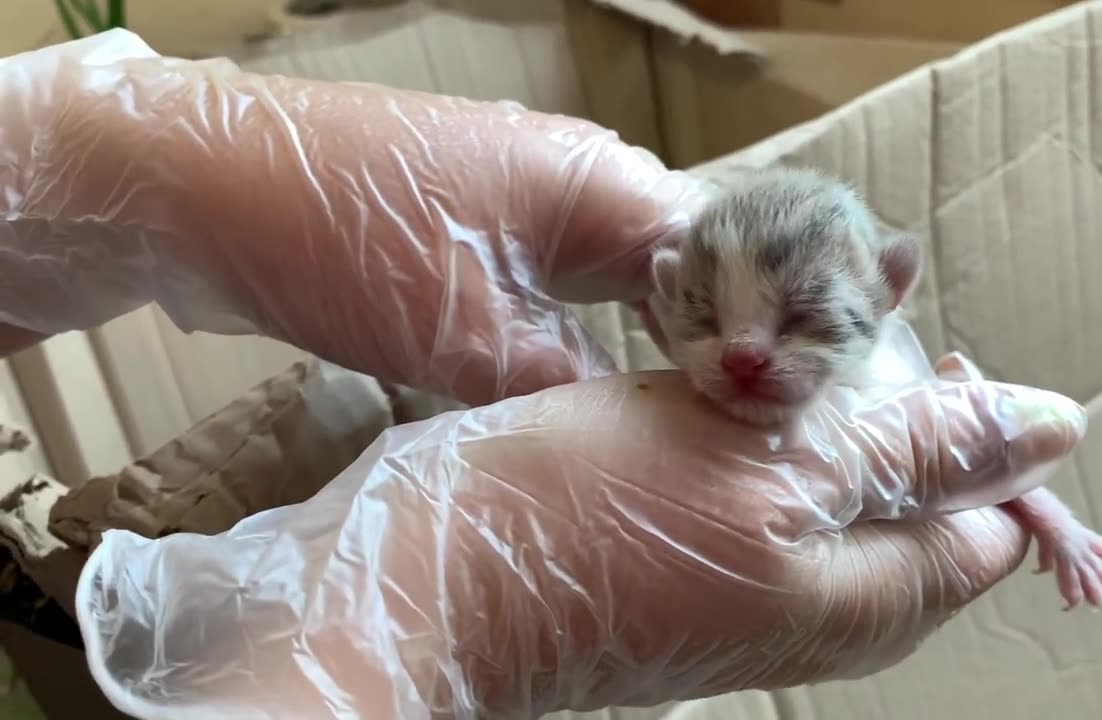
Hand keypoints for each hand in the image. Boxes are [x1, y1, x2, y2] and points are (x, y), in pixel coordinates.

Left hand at [0, 30, 703, 405]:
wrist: (205, 186)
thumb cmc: (341, 243)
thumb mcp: (465, 340)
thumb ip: (567, 392)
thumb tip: (635, 438)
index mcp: (605, 187)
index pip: (726, 262)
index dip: (752, 342)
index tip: (759, 422)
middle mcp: (586, 182)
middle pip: (686, 268)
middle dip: (710, 348)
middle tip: (728, 437)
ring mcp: (535, 199)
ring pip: (627, 279)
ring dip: (651, 345)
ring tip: (677, 428)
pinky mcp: (487, 227)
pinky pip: (571, 283)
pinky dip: (590, 336)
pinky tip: (595, 395)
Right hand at [76, 350, 1085, 717]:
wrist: (433, 580)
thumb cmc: (594, 517)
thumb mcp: (768, 464)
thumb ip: (912, 451)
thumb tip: (1053, 427)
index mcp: (868, 599)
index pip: (985, 515)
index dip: (962, 424)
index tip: (889, 348)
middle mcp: (822, 613)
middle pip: (906, 505)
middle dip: (878, 409)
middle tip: (804, 342)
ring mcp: (753, 595)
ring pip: (826, 490)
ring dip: (805, 414)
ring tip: (746, 361)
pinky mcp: (692, 567)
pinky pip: (756, 494)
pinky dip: (747, 435)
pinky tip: (701, 396)